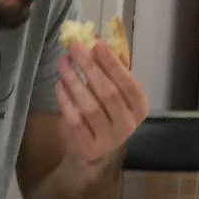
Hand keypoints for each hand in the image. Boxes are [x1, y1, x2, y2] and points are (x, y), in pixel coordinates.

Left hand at [55, 40, 147, 167]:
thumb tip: (94, 44)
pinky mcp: (89, 148)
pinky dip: (65, 100)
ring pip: (90, 106)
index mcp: (139, 109)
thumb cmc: (104, 116)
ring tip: (63, 62)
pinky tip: (59, 84)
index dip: (113, 65)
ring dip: (75, 81)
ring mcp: (109, 140)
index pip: (129, 85)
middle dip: (90, 67)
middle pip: (109, 93)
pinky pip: (75, 120)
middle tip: (74, 48)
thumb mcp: (113, 96)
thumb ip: (108, 74)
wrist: (92, 155)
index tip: (97, 45)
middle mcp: (128, 125)